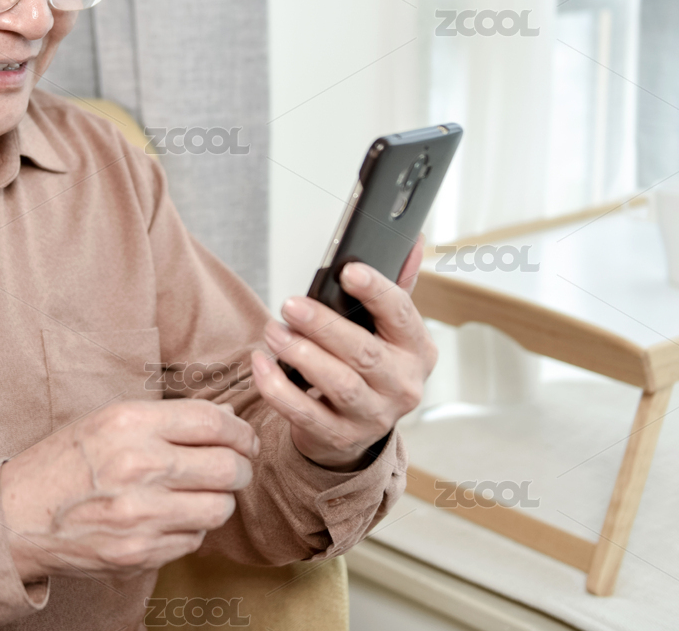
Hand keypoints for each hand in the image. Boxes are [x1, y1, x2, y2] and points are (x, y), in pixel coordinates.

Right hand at [0, 400, 257, 582]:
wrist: (17, 516)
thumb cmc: (65, 462)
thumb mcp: (108, 421)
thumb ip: (168, 419)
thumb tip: (226, 418)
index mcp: (130, 425)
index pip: (213, 423)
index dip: (240, 431)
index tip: (244, 438)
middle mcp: (139, 467)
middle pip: (228, 467)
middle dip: (239, 466)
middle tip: (234, 465)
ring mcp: (141, 515)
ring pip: (219, 508)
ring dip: (218, 500)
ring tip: (200, 492)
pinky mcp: (140, 552)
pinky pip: (194, 539)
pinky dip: (192, 527)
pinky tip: (170, 515)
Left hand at [252, 236, 435, 470]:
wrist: (356, 428)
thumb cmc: (369, 367)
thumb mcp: (388, 329)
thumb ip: (397, 285)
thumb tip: (413, 240)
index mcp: (417, 350)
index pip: (401, 314)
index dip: (376, 291)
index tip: (348, 272)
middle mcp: (403, 386)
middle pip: (365, 353)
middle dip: (324, 326)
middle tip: (290, 304)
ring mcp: (373, 416)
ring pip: (338, 384)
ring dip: (301, 355)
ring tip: (273, 332)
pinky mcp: (339, 438)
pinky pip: (305, 413)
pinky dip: (279, 389)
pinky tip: (262, 365)